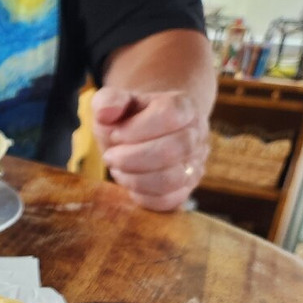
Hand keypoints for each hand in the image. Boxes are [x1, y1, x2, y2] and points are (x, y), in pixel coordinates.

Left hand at [91, 86, 208, 211]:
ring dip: (135, 178)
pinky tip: (130, 181)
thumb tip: (106, 114)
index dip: (136, 128)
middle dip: (131, 157)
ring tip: (119, 169)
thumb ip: (107, 101)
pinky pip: (169, 201)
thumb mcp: (113, 103)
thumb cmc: (127, 118)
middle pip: (172, 150)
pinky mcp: (186, 189)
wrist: (142, 135)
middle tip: (110, 156)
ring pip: (172, 179)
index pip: (170, 115)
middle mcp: (196, 135)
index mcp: (182, 106)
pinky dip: (142, 195)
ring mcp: (195, 164)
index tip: (115, 134)